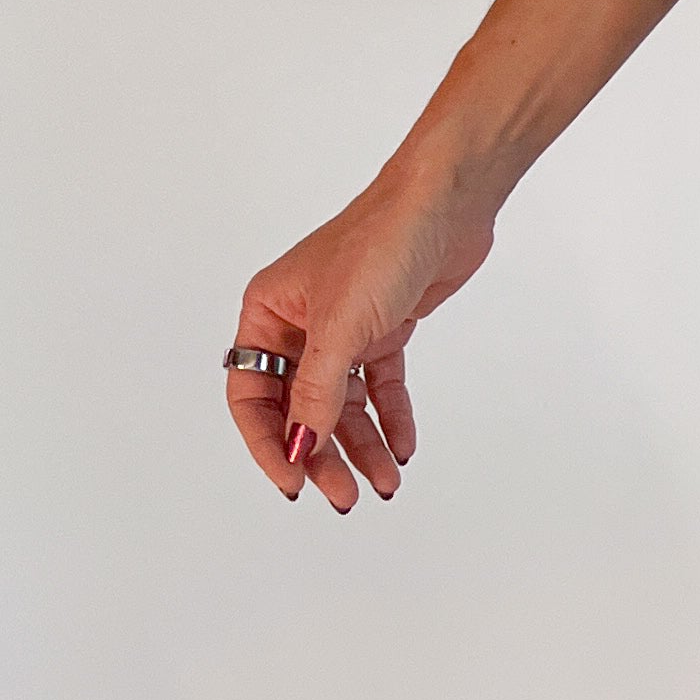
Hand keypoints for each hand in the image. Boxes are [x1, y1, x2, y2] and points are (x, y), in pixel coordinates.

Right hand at [225, 154, 496, 511]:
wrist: (446, 202)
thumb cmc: (382, 243)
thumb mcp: (341, 326)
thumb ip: (318, 392)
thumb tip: (301, 446)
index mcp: (267, 312)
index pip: (252, 394)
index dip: (269, 443)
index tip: (292, 482)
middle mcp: (299, 322)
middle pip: (299, 408)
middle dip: (321, 455)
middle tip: (343, 497)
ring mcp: (344, 327)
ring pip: (343, 404)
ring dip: (361, 447)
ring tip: (383, 484)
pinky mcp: (385, 329)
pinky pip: (381, 387)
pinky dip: (391, 419)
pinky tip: (403, 449)